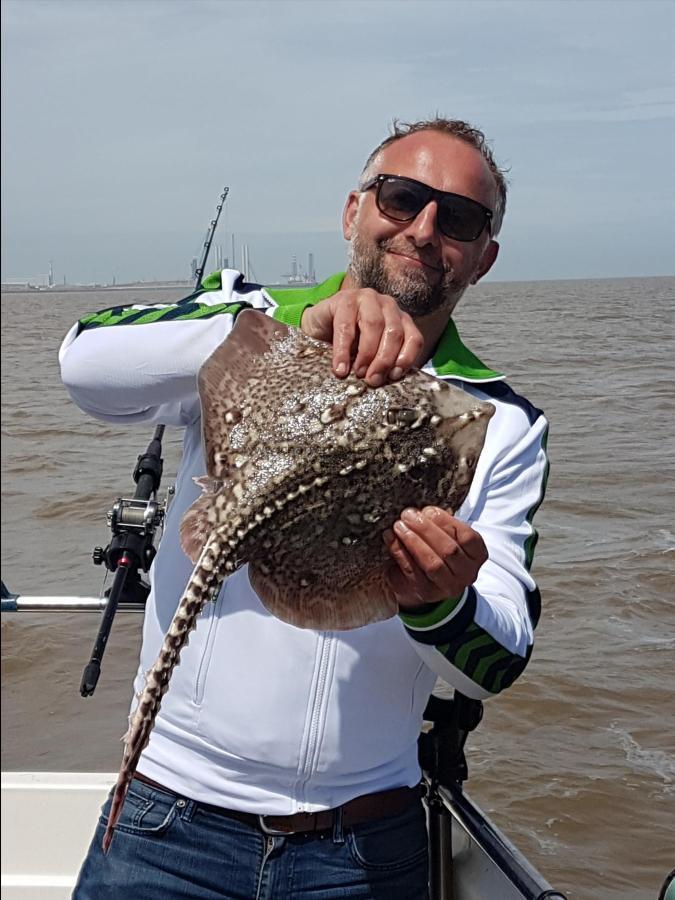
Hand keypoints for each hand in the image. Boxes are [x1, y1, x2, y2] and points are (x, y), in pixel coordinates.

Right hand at [300, 288, 423, 386]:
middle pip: (394, 333)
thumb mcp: (372, 355)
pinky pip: (346, 326)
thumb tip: (390, 380)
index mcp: (400, 320)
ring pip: (374, 325)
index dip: (406, 359)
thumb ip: (384, 363)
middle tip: (373, 380)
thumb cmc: (350, 345)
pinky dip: (343, 351)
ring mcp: (366, 298)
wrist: (318, 329)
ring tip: (358, 373)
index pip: (414, 338)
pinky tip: (340, 368)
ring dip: (367, 353)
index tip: (393, 376)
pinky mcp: (344, 299)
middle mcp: (388, 306)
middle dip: (384, 360)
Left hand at [383, 507, 487, 610]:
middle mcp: (468, 573)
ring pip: (432, 563)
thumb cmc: (438, 549)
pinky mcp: (427, 593)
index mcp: (477, 554)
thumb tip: (422, 512)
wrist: (427, 580)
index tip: (428, 510)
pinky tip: (390, 539)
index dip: (447, 522)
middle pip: (449, 550)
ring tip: (399, 526)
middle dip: (426, 529)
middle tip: (408, 514)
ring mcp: (449, 586)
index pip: (467, 537)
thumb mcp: (447, 535)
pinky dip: (400, 553)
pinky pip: (413, 572)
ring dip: (413, 541)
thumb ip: (441, 524)